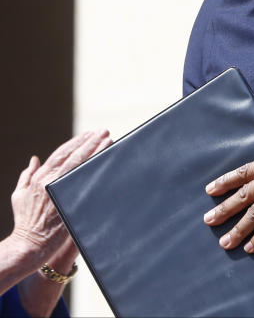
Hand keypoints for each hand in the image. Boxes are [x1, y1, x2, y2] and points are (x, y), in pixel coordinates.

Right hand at [10, 130, 110, 261]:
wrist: (30, 245)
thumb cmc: (24, 221)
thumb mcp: (19, 195)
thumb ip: (27, 176)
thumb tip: (34, 159)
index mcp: (39, 178)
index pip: (61, 154)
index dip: (76, 142)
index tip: (89, 134)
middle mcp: (50, 182)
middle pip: (74, 156)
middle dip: (90, 142)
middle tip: (104, 131)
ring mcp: (61, 192)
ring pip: (82, 166)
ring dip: (96, 152)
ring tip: (109, 141)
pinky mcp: (72, 203)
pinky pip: (88, 185)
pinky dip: (97, 173)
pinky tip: (107, 165)